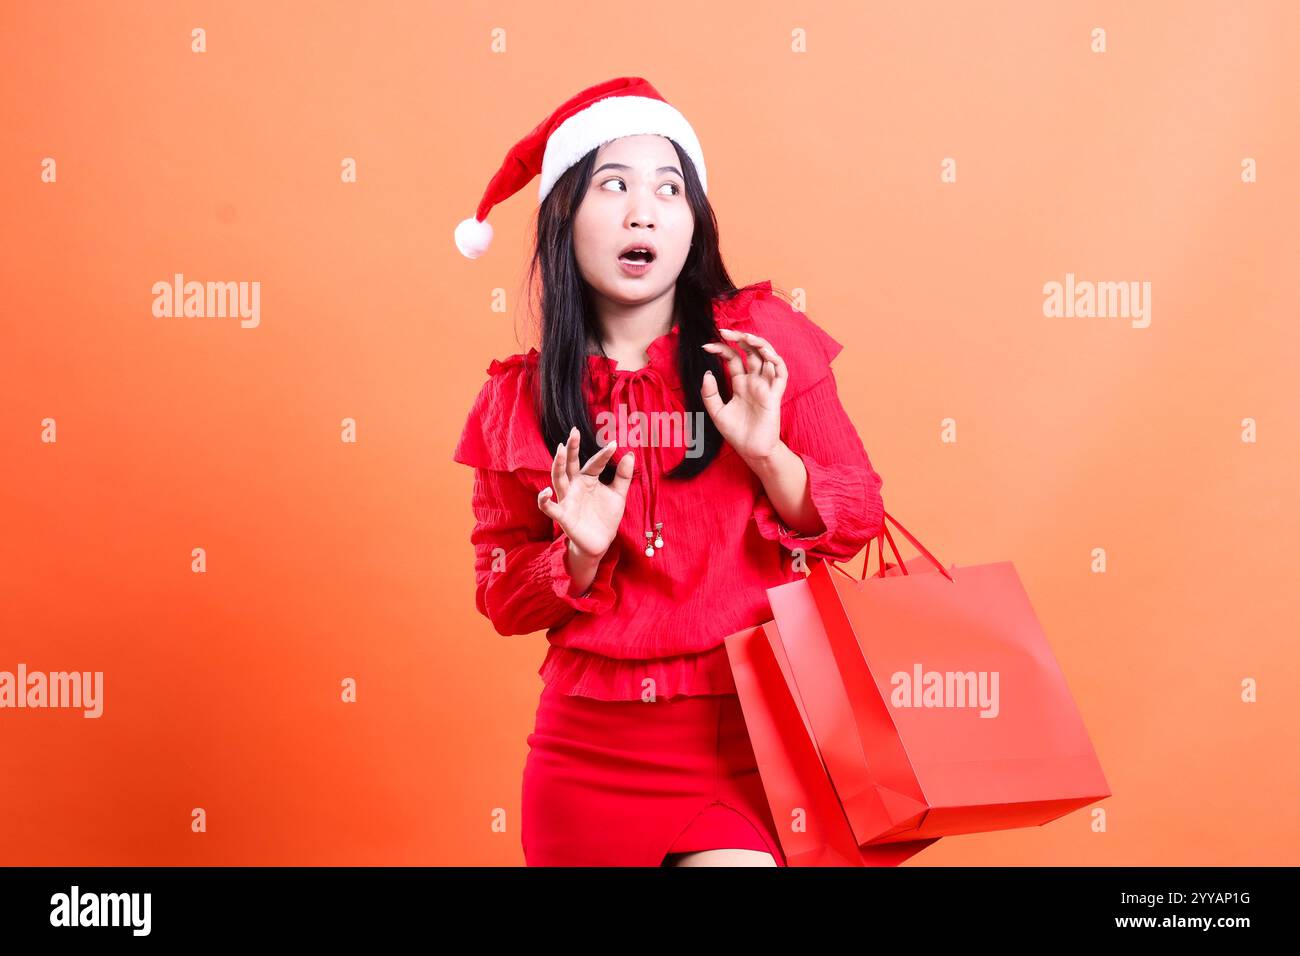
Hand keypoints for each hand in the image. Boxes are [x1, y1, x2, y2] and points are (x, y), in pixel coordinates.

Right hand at [537, 426, 635, 560]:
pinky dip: (544, 499)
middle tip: (574, 431)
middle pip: (570, 464)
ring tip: (560, 450)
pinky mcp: (562, 516)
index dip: (604, 454)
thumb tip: (630, 453)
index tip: (614, 444)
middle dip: (571, 448)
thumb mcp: (618, 494)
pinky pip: (549, 507)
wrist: (601, 542)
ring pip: (558, 479)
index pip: (594, 462)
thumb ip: (623, 476)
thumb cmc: (606, 516)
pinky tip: (546, 491)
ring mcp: (567, 499)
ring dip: (558, 465)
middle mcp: (575, 486)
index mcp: (588, 479)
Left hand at [701, 328, 787, 465]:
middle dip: (740, 338)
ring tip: (745, 337)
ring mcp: (765, 386)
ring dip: (759, 344)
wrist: (751, 451)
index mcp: (741, 383)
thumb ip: (710, 394)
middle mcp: (754, 381)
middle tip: (725, 331)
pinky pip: (780, 374)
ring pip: (767, 358)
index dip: (721, 349)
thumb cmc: (736, 433)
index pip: (733, 358)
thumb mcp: (716, 412)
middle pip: (751, 352)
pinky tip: (765, 354)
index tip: (706, 345)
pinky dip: (776, 361)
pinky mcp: (775, 395)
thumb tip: (707, 373)